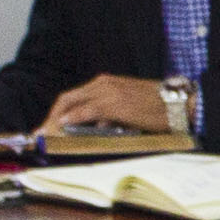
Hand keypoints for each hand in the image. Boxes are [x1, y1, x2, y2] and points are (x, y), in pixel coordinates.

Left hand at [44, 75, 174, 134]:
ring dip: (55, 120)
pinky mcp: (114, 103)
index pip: (73, 97)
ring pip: (71, 104)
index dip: (56, 112)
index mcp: (105, 83)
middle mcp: (103, 83)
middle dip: (50, 117)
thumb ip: (110, 115)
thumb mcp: (128, 107)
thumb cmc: (157, 107)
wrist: (179, 104)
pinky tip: (62, 127)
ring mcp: (108, 92)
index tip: (47, 127)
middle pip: (66, 99)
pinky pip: (85, 111)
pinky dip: (71, 119)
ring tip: (46, 135)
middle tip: (40, 134)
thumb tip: (97, 128)